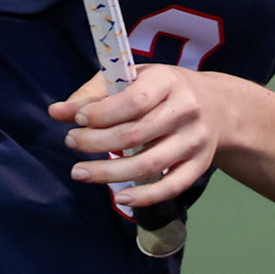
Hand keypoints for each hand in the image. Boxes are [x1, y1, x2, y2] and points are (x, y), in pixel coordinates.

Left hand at [50, 65, 220, 206]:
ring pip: (149, 164)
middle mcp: (185, 110)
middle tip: (71, 142)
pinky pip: (170, 187)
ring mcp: (194, 141)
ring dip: (109, 172)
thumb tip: (56, 111)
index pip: (134, 100)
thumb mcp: (135, 77)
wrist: (218, 107)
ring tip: (80, 171)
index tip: (76, 119)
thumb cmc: (164, 90)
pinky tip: (118, 196)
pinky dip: (143, 196)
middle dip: (96, 142)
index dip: (102, 113)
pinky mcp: (199, 166)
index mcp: (168, 81)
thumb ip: (95, 93)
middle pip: (136, 134)